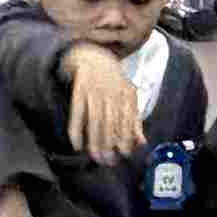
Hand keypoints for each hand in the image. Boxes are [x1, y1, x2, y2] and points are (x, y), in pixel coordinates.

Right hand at [59, 43, 145, 161]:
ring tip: (95, 157)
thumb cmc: (112, 79)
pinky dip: (76, 130)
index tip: (123, 153)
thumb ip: (135, 119)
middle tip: (108, 161)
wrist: (91, 54)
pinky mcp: (78, 90)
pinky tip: (76, 145)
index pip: (127, 120)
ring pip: (94, 121)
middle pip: (110, 123)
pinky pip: (76, 113)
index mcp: (126, 93)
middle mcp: (111, 92)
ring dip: (94, 141)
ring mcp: (93, 90)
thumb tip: (141, 143)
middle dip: (109, 144)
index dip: (125, 138)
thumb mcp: (128, 95)